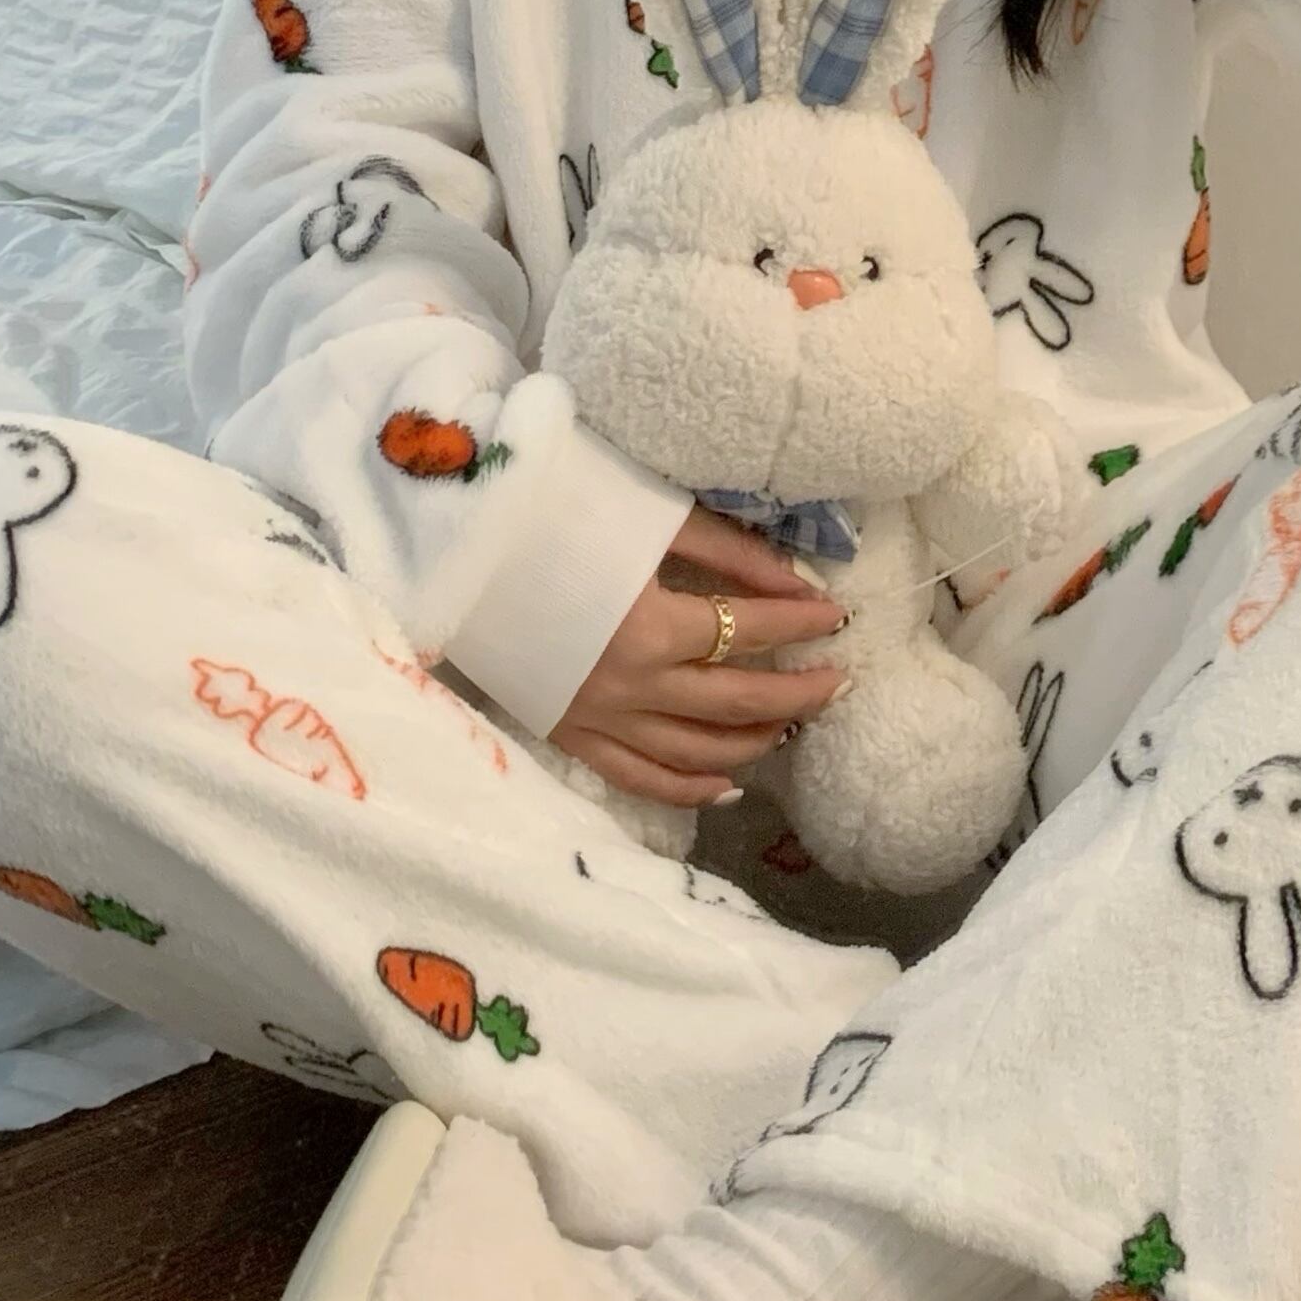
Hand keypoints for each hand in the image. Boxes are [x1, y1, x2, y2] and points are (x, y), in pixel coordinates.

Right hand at [552, 506, 847, 808]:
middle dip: (799, 693)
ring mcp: (597, 719)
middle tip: (839, 679)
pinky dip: (689, 789)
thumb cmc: (558, 511)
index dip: (803, 624)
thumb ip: (729, 553)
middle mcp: (630, 686)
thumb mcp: (651, 518)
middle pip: (736, 704)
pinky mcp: (568, 734)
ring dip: (755, 743)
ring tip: (793, 723)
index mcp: (651, 626)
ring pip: (696, 755)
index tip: (837, 615)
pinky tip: (728, 786)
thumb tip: (796, 580)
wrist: (461, 540)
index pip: (751, 633)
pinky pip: (639, 779)